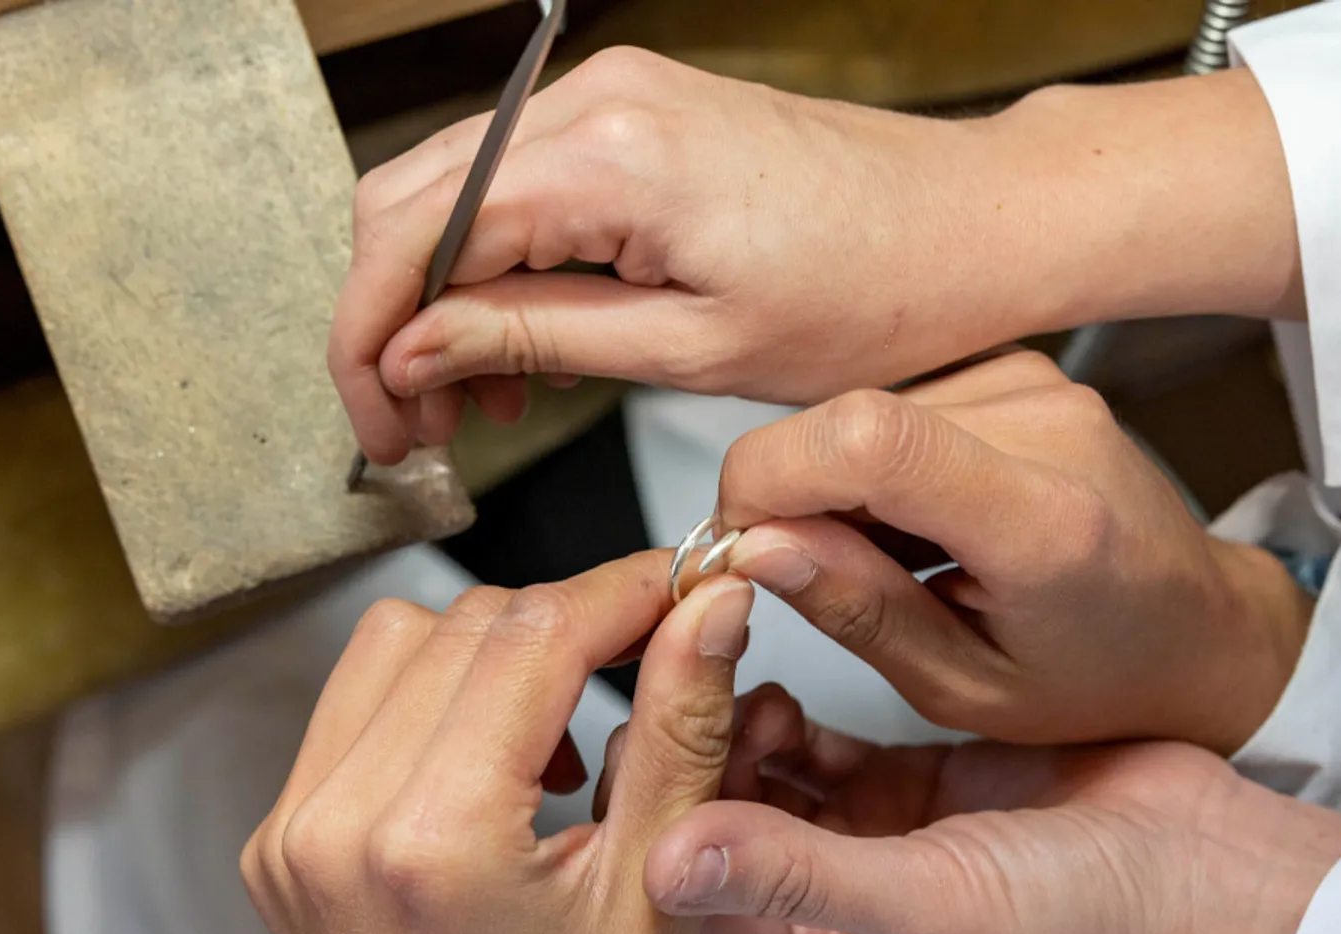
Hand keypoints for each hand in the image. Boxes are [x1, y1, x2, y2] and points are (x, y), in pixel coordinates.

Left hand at [241, 554, 753, 933]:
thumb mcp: (655, 891)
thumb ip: (682, 731)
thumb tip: (710, 610)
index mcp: (431, 844)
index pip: (534, 636)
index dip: (626, 589)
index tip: (686, 581)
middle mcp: (334, 826)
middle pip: (468, 622)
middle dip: (573, 615)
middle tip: (652, 645)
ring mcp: (292, 832)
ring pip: (402, 641)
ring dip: (499, 649)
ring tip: (563, 725)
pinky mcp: (279, 838)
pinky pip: (358, 701)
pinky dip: (437, 694)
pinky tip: (496, 757)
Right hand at [331, 52, 1298, 463]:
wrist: (973, 225)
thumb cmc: (873, 291)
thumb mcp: (691, 348)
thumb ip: (535, 339)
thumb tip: (412, 354)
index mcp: (602, 158)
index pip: (408, 237)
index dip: (367, 343)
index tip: (378, 429)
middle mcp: (592, 99)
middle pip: (407, 199)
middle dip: (389, 322)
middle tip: (419, 430)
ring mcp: (614, 95)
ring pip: (455, 189)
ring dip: (442, 297)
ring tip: (479, 405)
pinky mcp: (639, 113)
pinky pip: (522, 181)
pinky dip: (498, 261)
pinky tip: (527, 344)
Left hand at [638, 685, 1340, 933]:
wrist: (1206, 865)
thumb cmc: (1091, 925)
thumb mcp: (926, 905)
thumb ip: (795, 878)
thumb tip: (665, 863)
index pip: (708, 904)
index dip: (669, 822)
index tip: (646, 738)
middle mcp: (836, 921)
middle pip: (729, 833)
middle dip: (698, 762)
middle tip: (675, 679)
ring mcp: (869, 846)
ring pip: (765, 782)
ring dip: (738, 727)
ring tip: (724, 669)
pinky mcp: (905, 785)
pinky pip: (818, 745)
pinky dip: (790, 712)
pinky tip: (774, 675)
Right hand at [715, 349, 1312, 752]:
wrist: (1199, 626)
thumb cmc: (1100, 676)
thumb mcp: (968, 689)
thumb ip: (862, 613)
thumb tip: (756, 547)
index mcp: (1046, 519)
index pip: (870, 441)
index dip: (771, 480)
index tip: (744, 549)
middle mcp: (1047, 423)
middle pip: (847, 418)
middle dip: (791, 496)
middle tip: (815, 577)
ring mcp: (1035, 381)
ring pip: (858, 409)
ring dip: (837, 485)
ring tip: (896, 559)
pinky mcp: (1015, 366)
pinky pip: (892, 401)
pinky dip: (872, 466)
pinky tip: (917, 524)